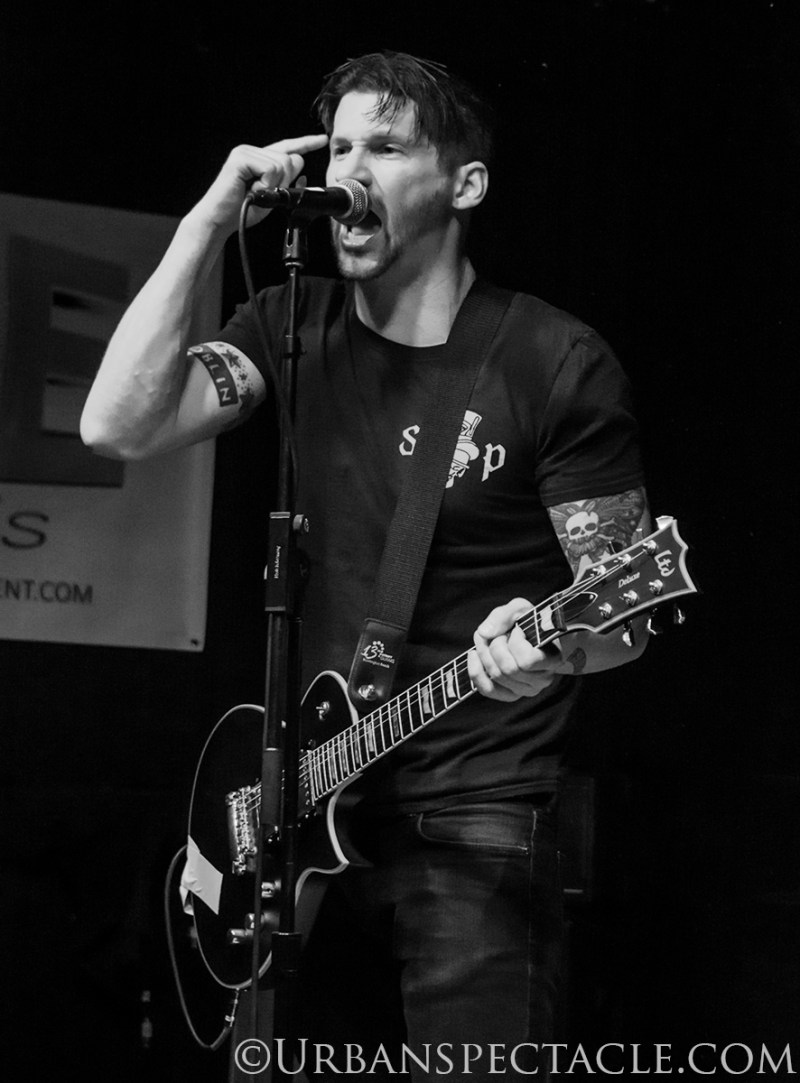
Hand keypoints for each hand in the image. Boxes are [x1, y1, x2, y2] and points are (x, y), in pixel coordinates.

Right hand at [191, 133, 329, 233]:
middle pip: (290, 159)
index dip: (306, 144)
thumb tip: (303, 172)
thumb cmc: (242, 211)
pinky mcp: (241, 157)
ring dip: (273, 186)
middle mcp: (253, 151)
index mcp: (261, 159)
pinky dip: (265, 184)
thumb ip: (286, 184)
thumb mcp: (272, 198)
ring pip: (282, 164)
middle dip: (284, 182)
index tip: (323, 140)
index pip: (287, 148)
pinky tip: (251, 190)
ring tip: (255, 192)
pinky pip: (271, 169)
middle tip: (264, 193)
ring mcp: (246, 151)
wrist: (220, 220)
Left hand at [468, 597, 562, 702]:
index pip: (527, 661)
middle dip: (495, 645)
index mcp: (553, 659)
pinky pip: (488, 690)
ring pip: (497, 677)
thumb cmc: (529, 622)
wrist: (531, 635)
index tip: (518, 630)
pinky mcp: (510, 694)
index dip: (516, 642)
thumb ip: (504, 615)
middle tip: (499, 634)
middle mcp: (543, 679)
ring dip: (485, 654)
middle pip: (508, 669)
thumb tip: (484, 633)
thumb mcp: (521, 608)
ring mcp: (526, 690)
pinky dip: (476, 671)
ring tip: (490, 641)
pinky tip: (474, 656)